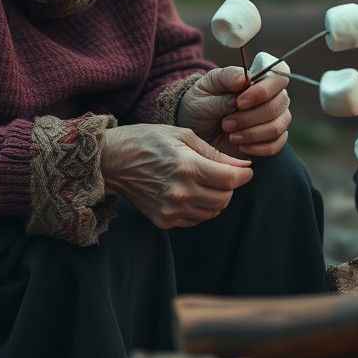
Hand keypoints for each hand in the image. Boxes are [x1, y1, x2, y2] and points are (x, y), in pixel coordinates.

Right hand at [100, 124, 251, 227]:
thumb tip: (244, 167)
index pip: (230, 180)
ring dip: (216, 198)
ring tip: (205, 181)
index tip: (245, 170)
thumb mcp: (183, 136)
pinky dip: (201, 208)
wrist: (112, 160)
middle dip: (230, 186)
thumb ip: (215, 154)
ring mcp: (171, 210)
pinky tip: (191, 192)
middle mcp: (180, 193)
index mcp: (186, 167)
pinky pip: (196, 219)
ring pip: (213, 212)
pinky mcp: (163, 220)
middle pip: (224, 199)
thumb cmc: (148, 141)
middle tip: (223, 173)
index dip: (244, 175)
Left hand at [176, 66, 290, 156]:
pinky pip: (276, 145)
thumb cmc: (202, 103)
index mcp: (258, 78)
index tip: (240, 102)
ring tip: (230, 134)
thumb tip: (244, 78)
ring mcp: (275, 118)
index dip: (264, 89)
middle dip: (251, 116)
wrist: (196, 130)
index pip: (279, 75)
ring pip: (277, 126)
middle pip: (279, 104)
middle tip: (226, 123)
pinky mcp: (272, 139)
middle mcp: (272, 96)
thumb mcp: (206, 88)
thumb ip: (225, 80)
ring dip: (252, 133)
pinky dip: (258, 148)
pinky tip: (240, 146)